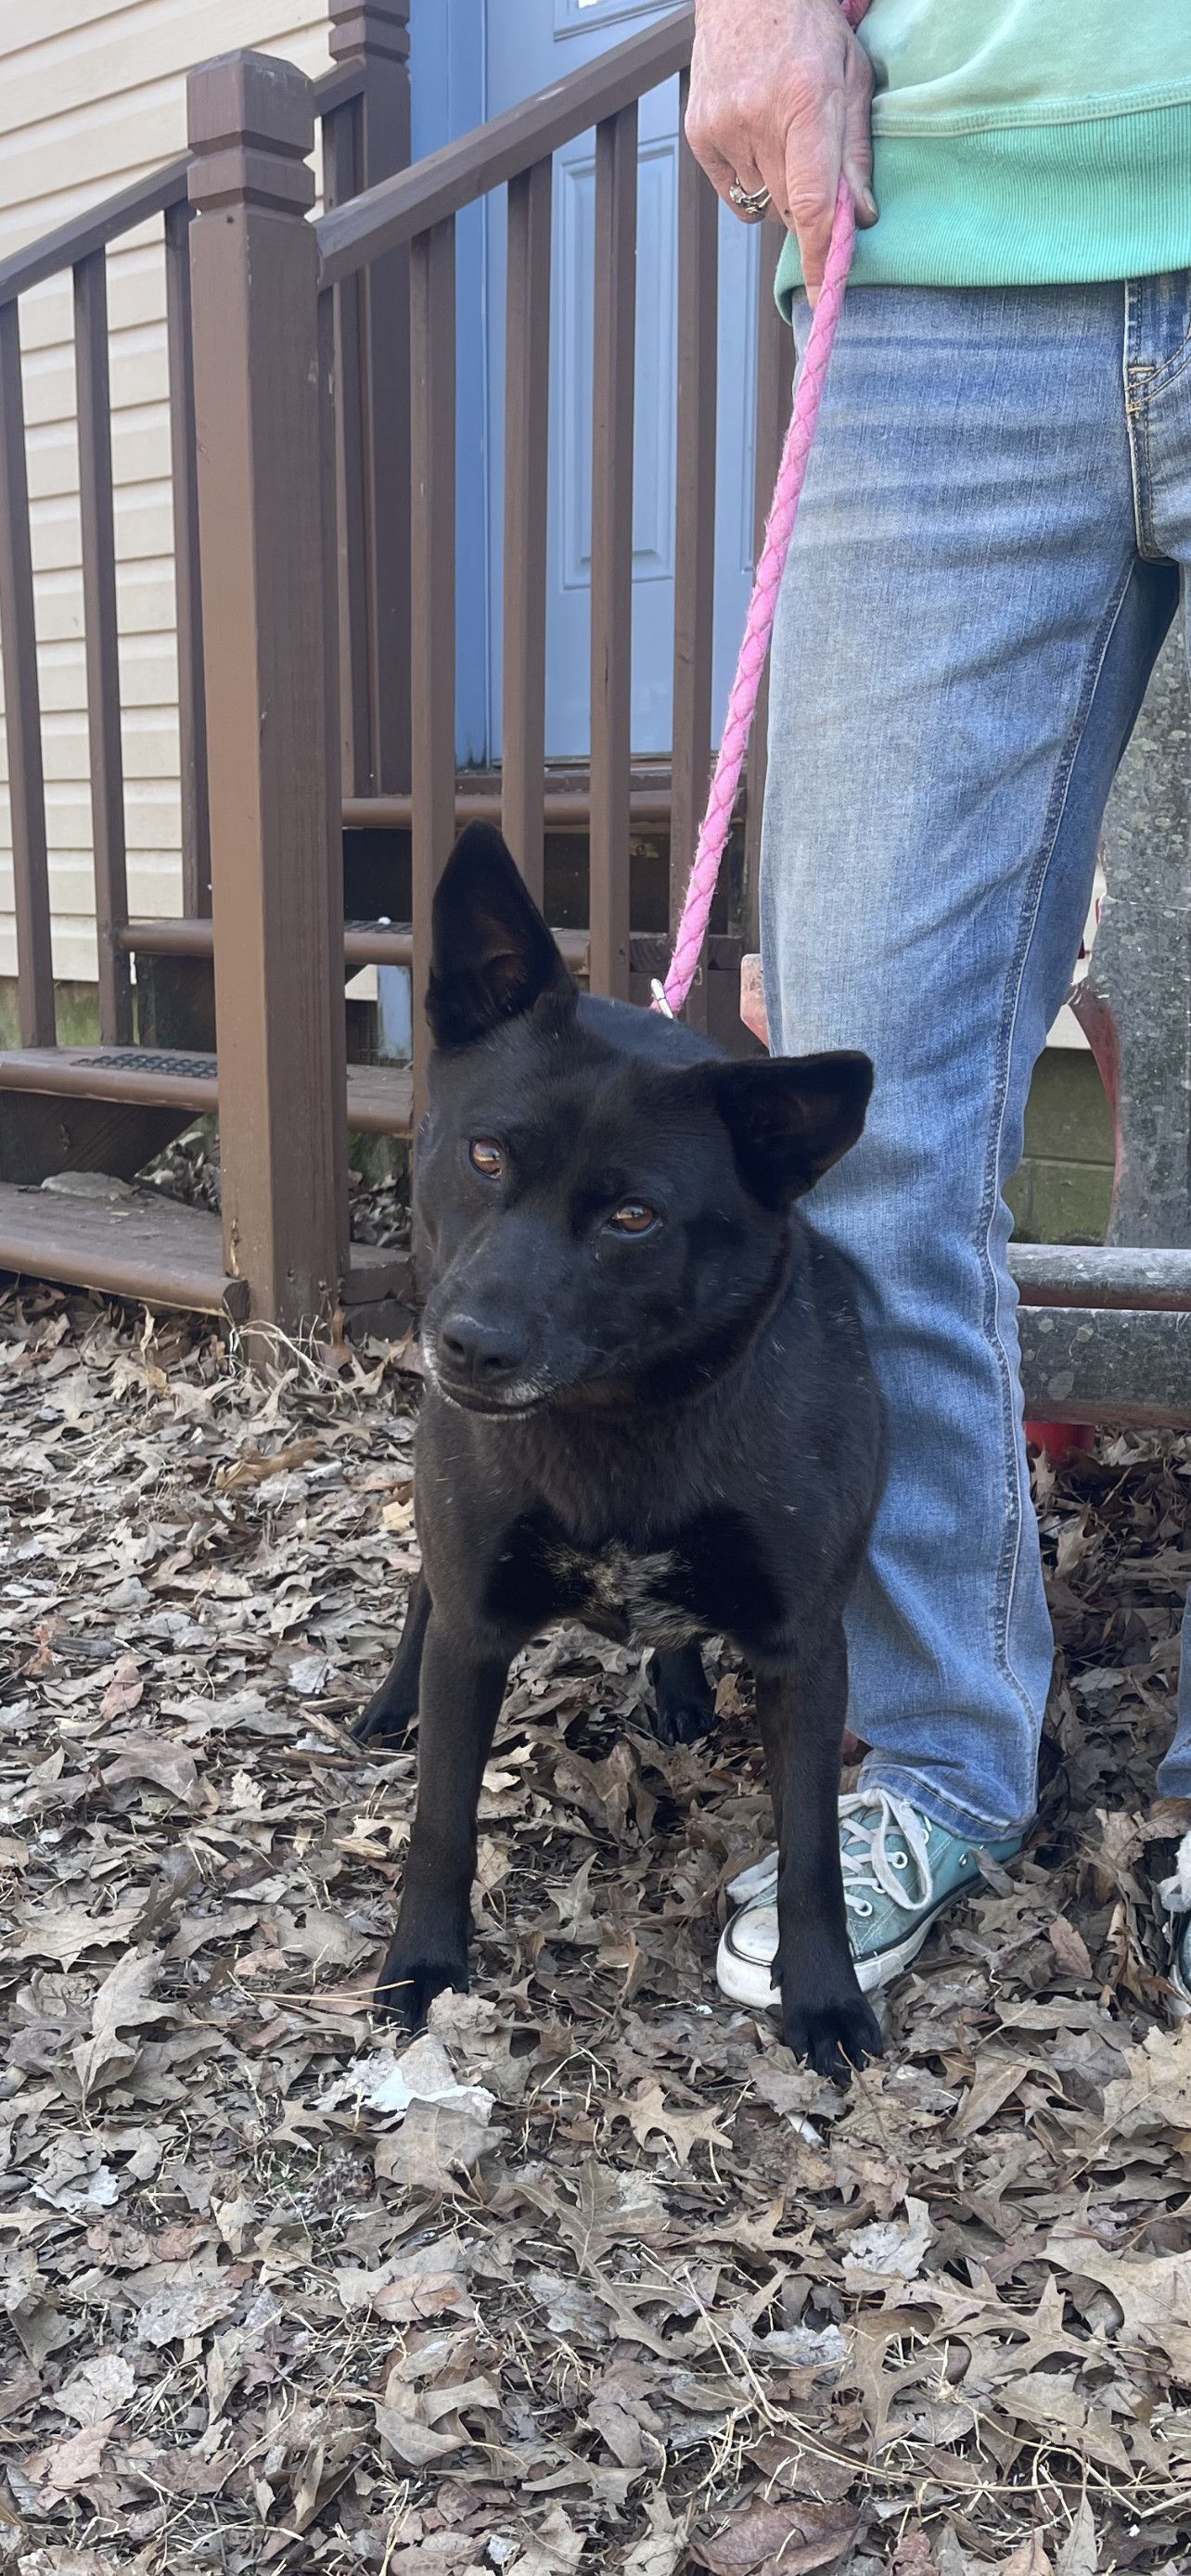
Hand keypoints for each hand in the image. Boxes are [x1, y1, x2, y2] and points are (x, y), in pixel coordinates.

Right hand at [686, 0, 877, 303]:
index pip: (813, 200)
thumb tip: (861, 219)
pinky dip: (750, 181)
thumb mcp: (851, 76)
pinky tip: (756, 138)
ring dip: (780, 191)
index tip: (825, 302)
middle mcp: (758, 117)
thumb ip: (856, 151)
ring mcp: (722, 126)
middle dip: (810, 206)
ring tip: (784, 136)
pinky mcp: (699, 134)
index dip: (821, 255)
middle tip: (817, 166)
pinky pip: (734, 193)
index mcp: (805, 98)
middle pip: (791, 209)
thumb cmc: (808, 28)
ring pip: (763, 204)